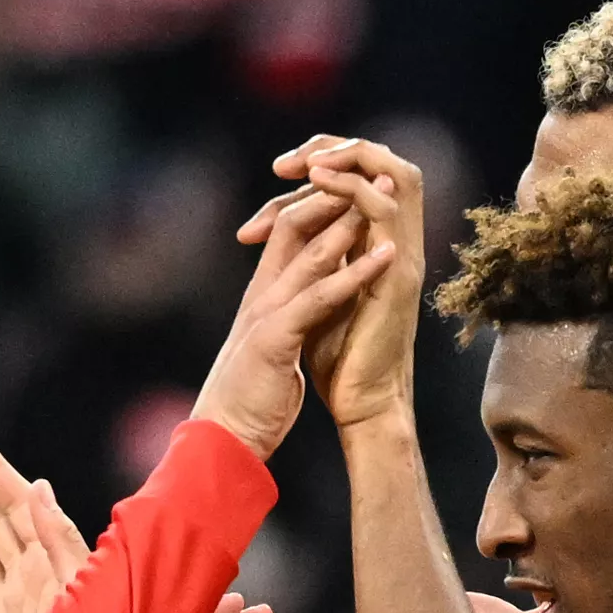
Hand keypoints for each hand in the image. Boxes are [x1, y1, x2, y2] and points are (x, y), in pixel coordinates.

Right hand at [193, 182, 397, 458]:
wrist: (224, 441)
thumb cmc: (250, 400)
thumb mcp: (274, 347)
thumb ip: (288, 319)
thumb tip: (310, 306)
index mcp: (263, 296)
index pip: (290, 232)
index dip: (325, 206)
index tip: (363, 188)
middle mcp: (261, 295)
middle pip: (298, 226)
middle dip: (340, 196)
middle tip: (380, 171)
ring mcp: (265, 313)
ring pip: (311, 252)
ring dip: (353, 220)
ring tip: (388, 195)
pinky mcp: (273, 339)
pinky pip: (319, 297)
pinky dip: (353, 273)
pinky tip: (384, 255)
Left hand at [277, 138, 425, 430]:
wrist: (361, 401)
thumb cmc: (339, 358)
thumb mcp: (322, 293)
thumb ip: (317, 258)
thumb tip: (286, 227)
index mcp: (377, 245)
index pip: (358, 181)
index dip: (316, 171)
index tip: (275, 181)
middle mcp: (396, 241)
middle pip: (384, 164)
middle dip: (335, 149)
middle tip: (287, 164)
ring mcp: (403, 253)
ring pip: (397, 173)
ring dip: (349, 158)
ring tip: (307, 162)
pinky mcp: (399, 271)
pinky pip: (384, 209)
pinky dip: (352, 186)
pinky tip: (318, 181)